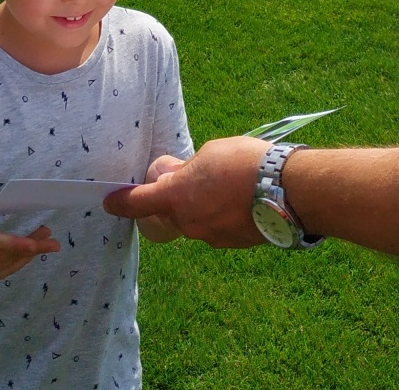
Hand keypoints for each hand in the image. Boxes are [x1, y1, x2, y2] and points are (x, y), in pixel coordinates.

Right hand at [0, 169, 62, 283]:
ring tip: (45, 243)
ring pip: (7, 266)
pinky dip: (16, 264)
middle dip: (31, 247)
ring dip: (27, 256)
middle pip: (7, 255)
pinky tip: (28, 255)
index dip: (18, 244)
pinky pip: (2, 273)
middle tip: (51, 238)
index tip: (37, 243)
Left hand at [104, 136, 269, 246]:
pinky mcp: (233, 244)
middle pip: (172, 212)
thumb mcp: (209, 153)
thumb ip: (189, 170)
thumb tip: (182, 178)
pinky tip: (243, 200)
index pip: (138, 203)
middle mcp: (188, 223)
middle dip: (179, 198)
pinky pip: (218, 228)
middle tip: (199, 178)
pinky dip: (224, 216)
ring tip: (230, 186)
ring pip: (197, 220)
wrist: (287, 189)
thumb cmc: (244, 162)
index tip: (110, 202)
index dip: (121, 202)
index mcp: (176, 197)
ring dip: (204, 206)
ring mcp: (211, 237)